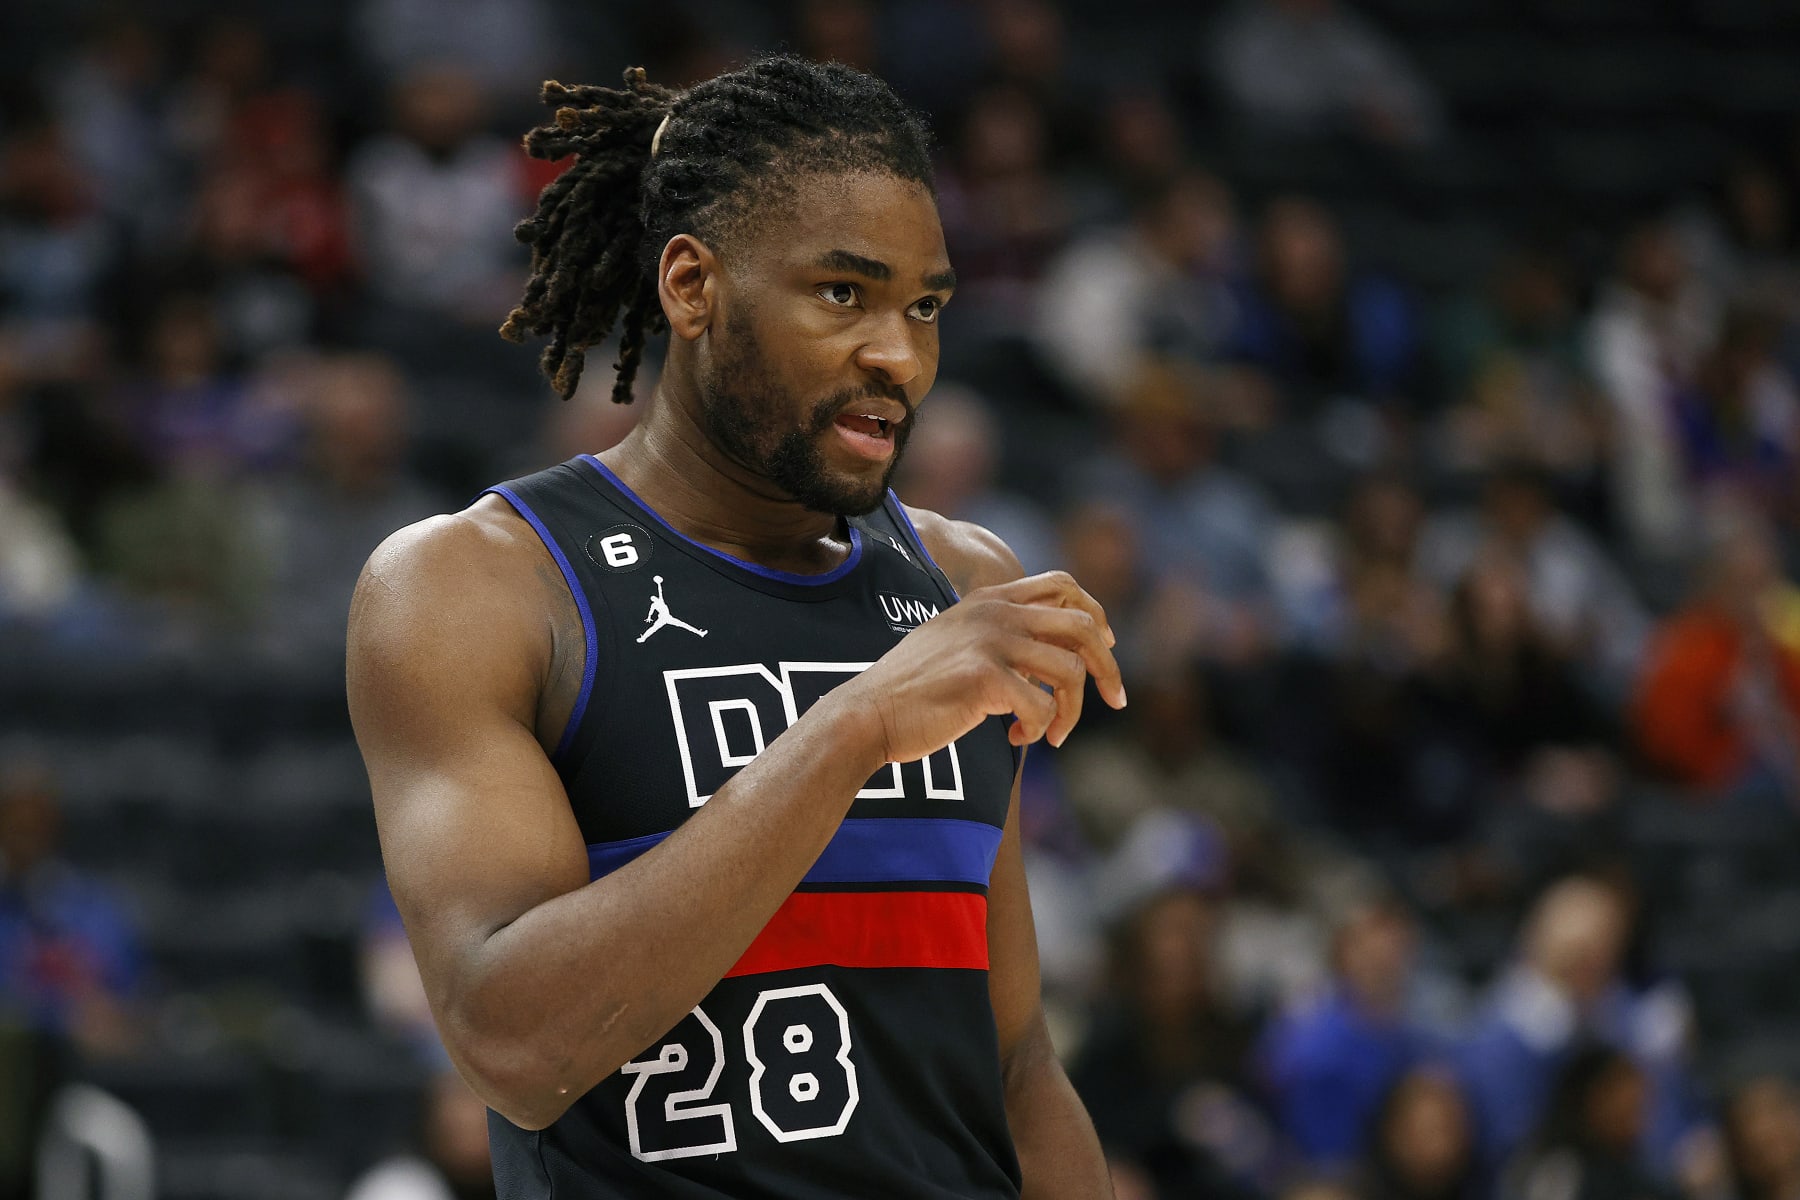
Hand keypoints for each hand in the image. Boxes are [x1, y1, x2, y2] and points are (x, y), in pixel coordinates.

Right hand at [837, 571, 1126, 762]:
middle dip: (1108, 667)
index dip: (1095, 615)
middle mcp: (994, 612)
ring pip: (1070, 672)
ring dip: (1070, 712)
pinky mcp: (985, 677)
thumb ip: (1000, 635)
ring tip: (1051, 735)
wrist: (870, 714)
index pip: (1063, 585)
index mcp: (989, 599)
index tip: (1107, 648)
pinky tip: (1014, 738)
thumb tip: (1056, 655)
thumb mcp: (958, 642)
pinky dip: (1039, 729)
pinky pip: (1042, 707)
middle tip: (1115, 700)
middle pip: (1083, 626)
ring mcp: (989, 642)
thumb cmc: (914, 690)